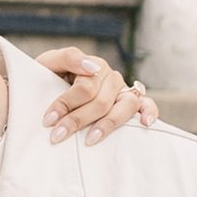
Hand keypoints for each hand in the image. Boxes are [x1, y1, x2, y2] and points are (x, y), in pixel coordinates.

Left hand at [33, 47, 157, 146]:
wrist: (47, 88)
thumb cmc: (49, 77)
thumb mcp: (49, 62)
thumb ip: (68, 57)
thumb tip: (91, 68)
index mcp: (93, 65)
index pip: (85, 87)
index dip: (65, 104)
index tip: (48, 121)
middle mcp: (110, 77)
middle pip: (101, 101)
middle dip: (78, 120)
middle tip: (57, 136)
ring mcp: (122, 90)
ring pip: (125, 105)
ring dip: (107, 124)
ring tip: (90, 139)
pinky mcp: (132, 102)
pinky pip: (146, 104)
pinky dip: (149, 112)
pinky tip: (145, 124)